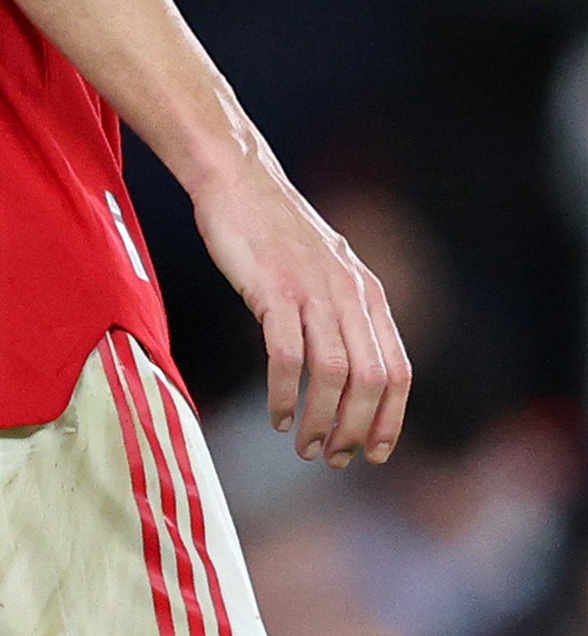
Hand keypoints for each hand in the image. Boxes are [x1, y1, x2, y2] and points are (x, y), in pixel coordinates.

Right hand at [192, 159, 410, 466]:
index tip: (374, 453)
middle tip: (333, 458)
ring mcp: (312, 291)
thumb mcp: (324, 268)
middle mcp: (350, 295)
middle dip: (357, 430)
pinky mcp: (273, 289)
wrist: (236, 177)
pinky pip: (286, 355)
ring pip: (334, 374)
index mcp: (368, 294)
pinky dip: (283, 393)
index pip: (398, 371)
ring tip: (303, 445)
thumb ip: (341, 310)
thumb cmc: (272, 227)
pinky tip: (275, 413)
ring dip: (321, 420)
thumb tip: (347, 365)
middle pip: (371, 381)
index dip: (391, 419)